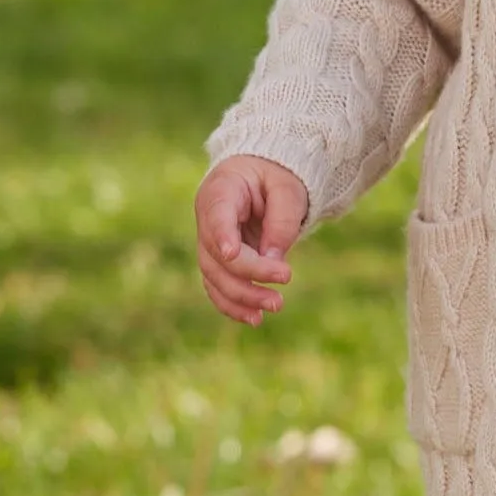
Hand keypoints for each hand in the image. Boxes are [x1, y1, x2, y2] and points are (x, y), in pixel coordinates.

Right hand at [195, 156, 308, 325]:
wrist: (261, 177)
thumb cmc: (275, 177)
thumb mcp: (288, 189)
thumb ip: (282, 220)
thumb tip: (274, 260)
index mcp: (220, 190)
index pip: (216, 216)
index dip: (221, 236)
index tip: (233, 254)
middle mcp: (207, 219)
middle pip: (216, 254)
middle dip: (248, 275)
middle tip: (283, 284)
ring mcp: (209, 242)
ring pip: (214, 276)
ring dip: (241, 297)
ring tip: (273, 307)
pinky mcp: (218, 261)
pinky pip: (218, 286)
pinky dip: (233, 305)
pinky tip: (254, 318)